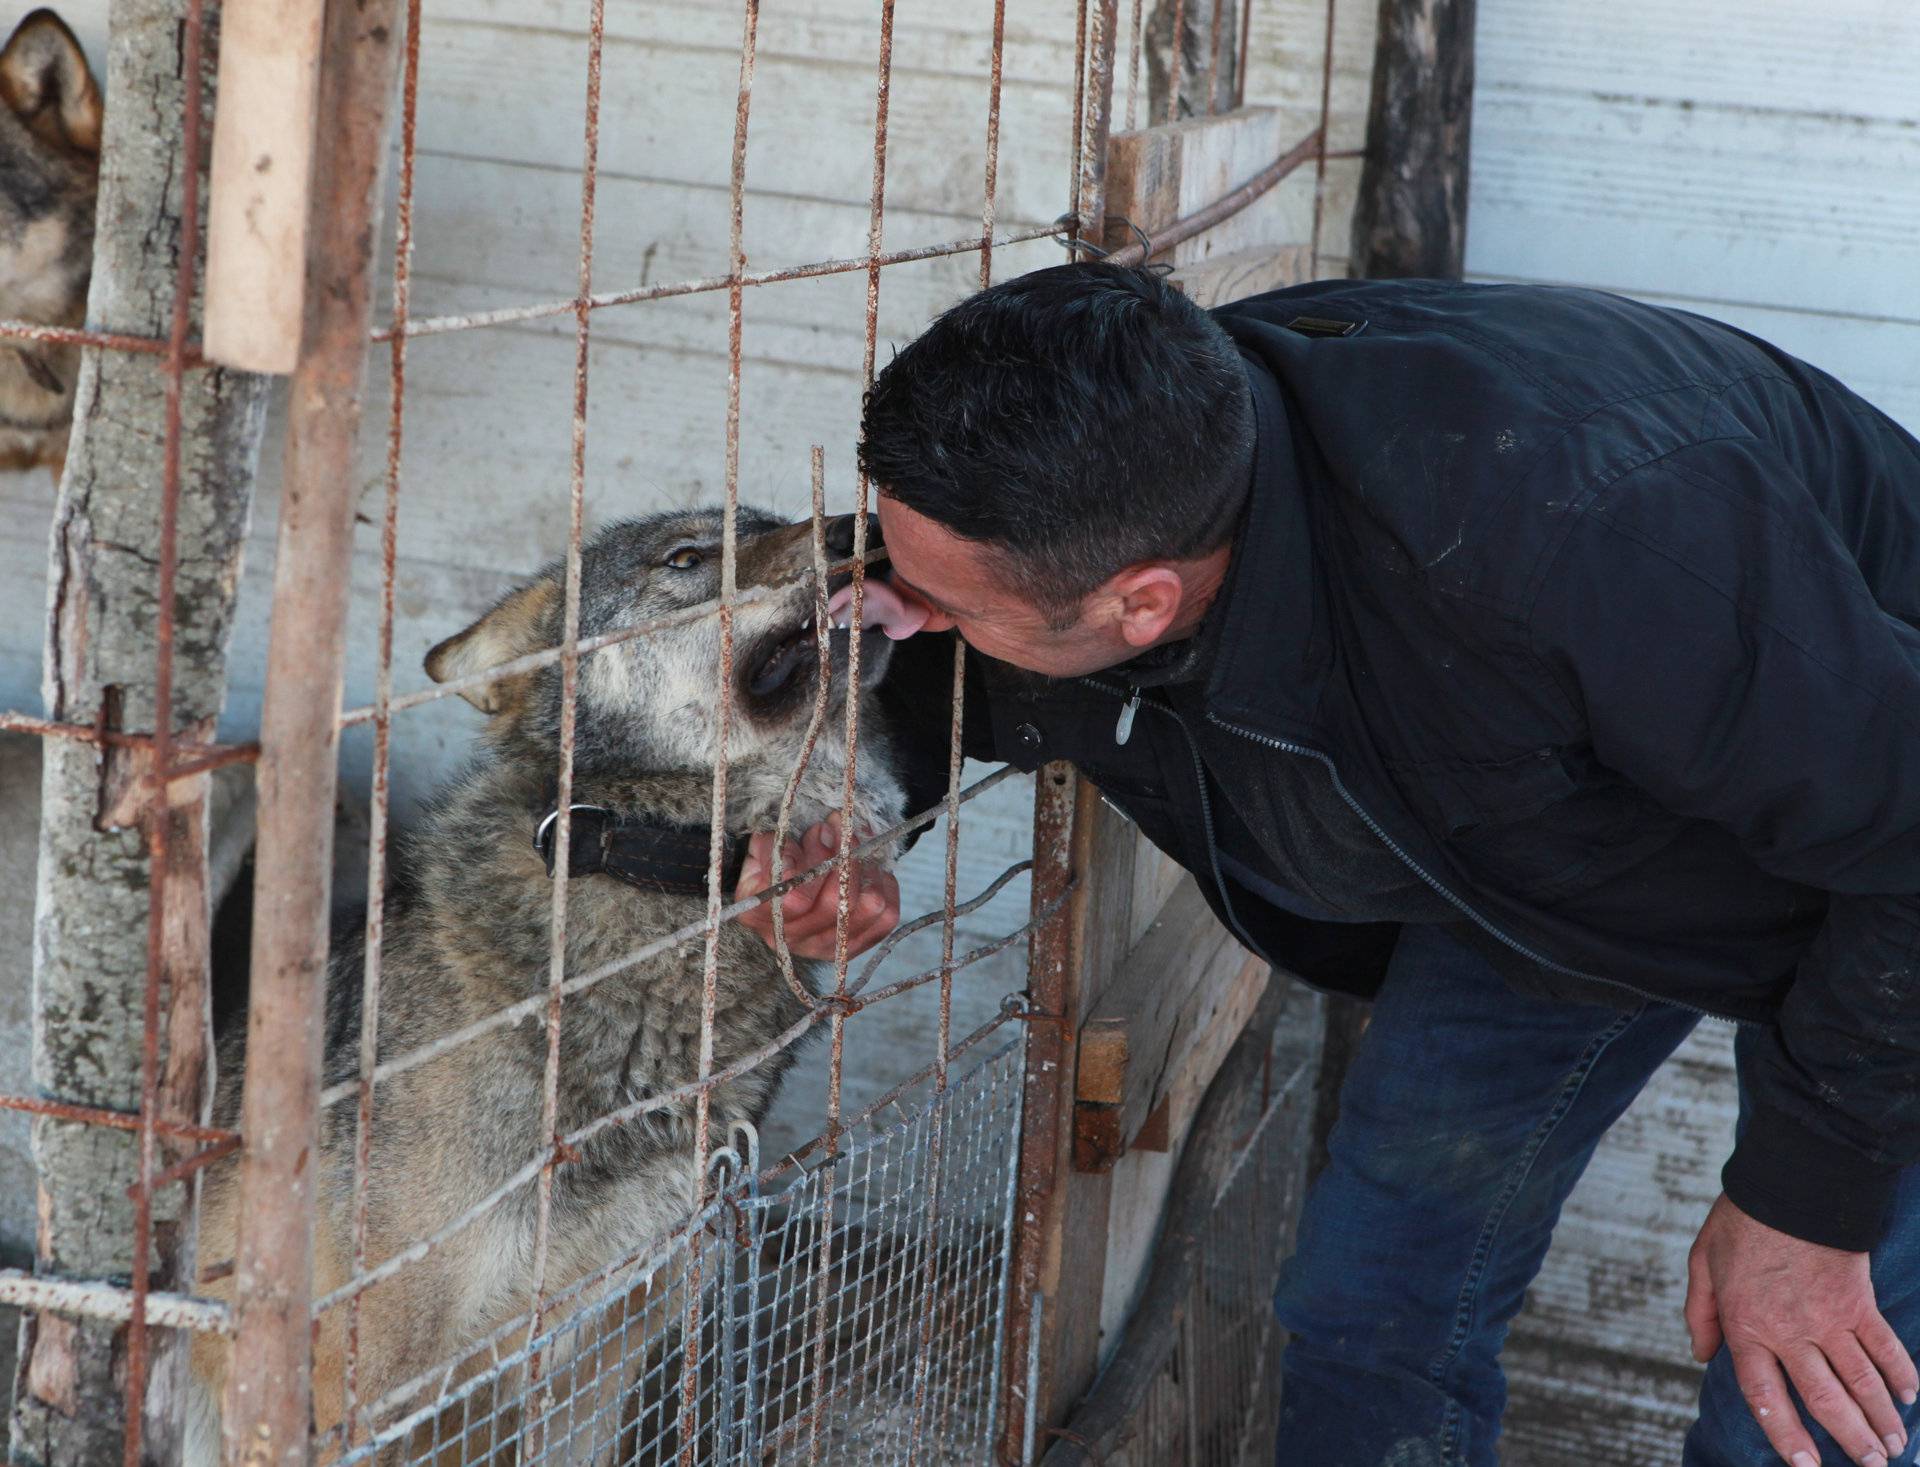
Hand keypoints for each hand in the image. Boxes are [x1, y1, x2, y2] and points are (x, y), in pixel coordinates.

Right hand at [734, 813, 899, 961]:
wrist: (787, 887)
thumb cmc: (773, 864)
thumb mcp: (763, 849)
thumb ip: (777, 845)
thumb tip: (815, 840)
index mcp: (760, 917)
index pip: (794, 900)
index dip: (813, 862)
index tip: (819, 828)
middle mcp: (793, 939)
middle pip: (834, 903)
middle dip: (843, 856)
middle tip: (840, 826)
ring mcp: (826, 947)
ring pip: (866, 907)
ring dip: (866, 866)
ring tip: (855, 842)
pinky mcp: (856, 946)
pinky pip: (886, 916)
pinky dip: (884, 885)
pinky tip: (871, 867)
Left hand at [1687, 1192, 1917, 1465]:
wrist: (1787, 1184)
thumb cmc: (1740, 1222)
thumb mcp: (1702, 1262)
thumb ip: (1700, 1312)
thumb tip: (1701, 1355)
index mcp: (1746, 1326)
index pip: (1766, 1396)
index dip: (1786, 1435)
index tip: (1808, 1465)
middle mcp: (1789, 1331)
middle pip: (1824, 1400)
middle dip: (1851, 1439)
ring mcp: (1828, 1319)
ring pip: (1860, 1382)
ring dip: (1880, 1418)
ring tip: (1894, 1447)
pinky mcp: (1858, 1302)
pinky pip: (1884, 1347)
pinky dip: (1900, 1373)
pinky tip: (1908, 1396)